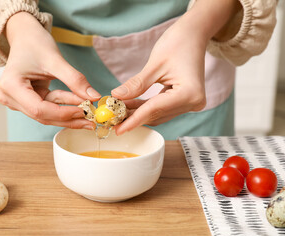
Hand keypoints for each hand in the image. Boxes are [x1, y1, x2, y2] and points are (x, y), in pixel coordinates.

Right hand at [0, 12, 99, 128]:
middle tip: (91, 119)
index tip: (84, 111)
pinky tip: (80, 106)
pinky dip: (65, 107)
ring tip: (89, 112)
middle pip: (43, 116)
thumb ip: (74, 80)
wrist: (26, 36)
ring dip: (69, 113)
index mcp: (11, 86)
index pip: (39, 109)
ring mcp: (17, 101)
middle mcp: (10, 97)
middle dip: (69, 117)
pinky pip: (49, 108)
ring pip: (48, 115)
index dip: (63, 113)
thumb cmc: (35, 43)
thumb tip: (93, 97)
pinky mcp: (27, 101)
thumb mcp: (55, 60)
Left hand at [111, 0, 241, 134]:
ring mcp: (191, 102)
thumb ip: (136, 84)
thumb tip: (116, 97)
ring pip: (158, 114)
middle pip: (156, 115)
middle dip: (133, 117)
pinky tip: (130, 105)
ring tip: (118, 110)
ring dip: (138, 113)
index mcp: (189, 94)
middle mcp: (193, 102)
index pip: (155, 110)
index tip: (117, 129)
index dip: (133, 120)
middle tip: (112, 118)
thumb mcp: (154, 64)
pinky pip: (162, 108)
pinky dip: (146, 107)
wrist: (193, 34)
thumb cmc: (177, 43)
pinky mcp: (185, 100)